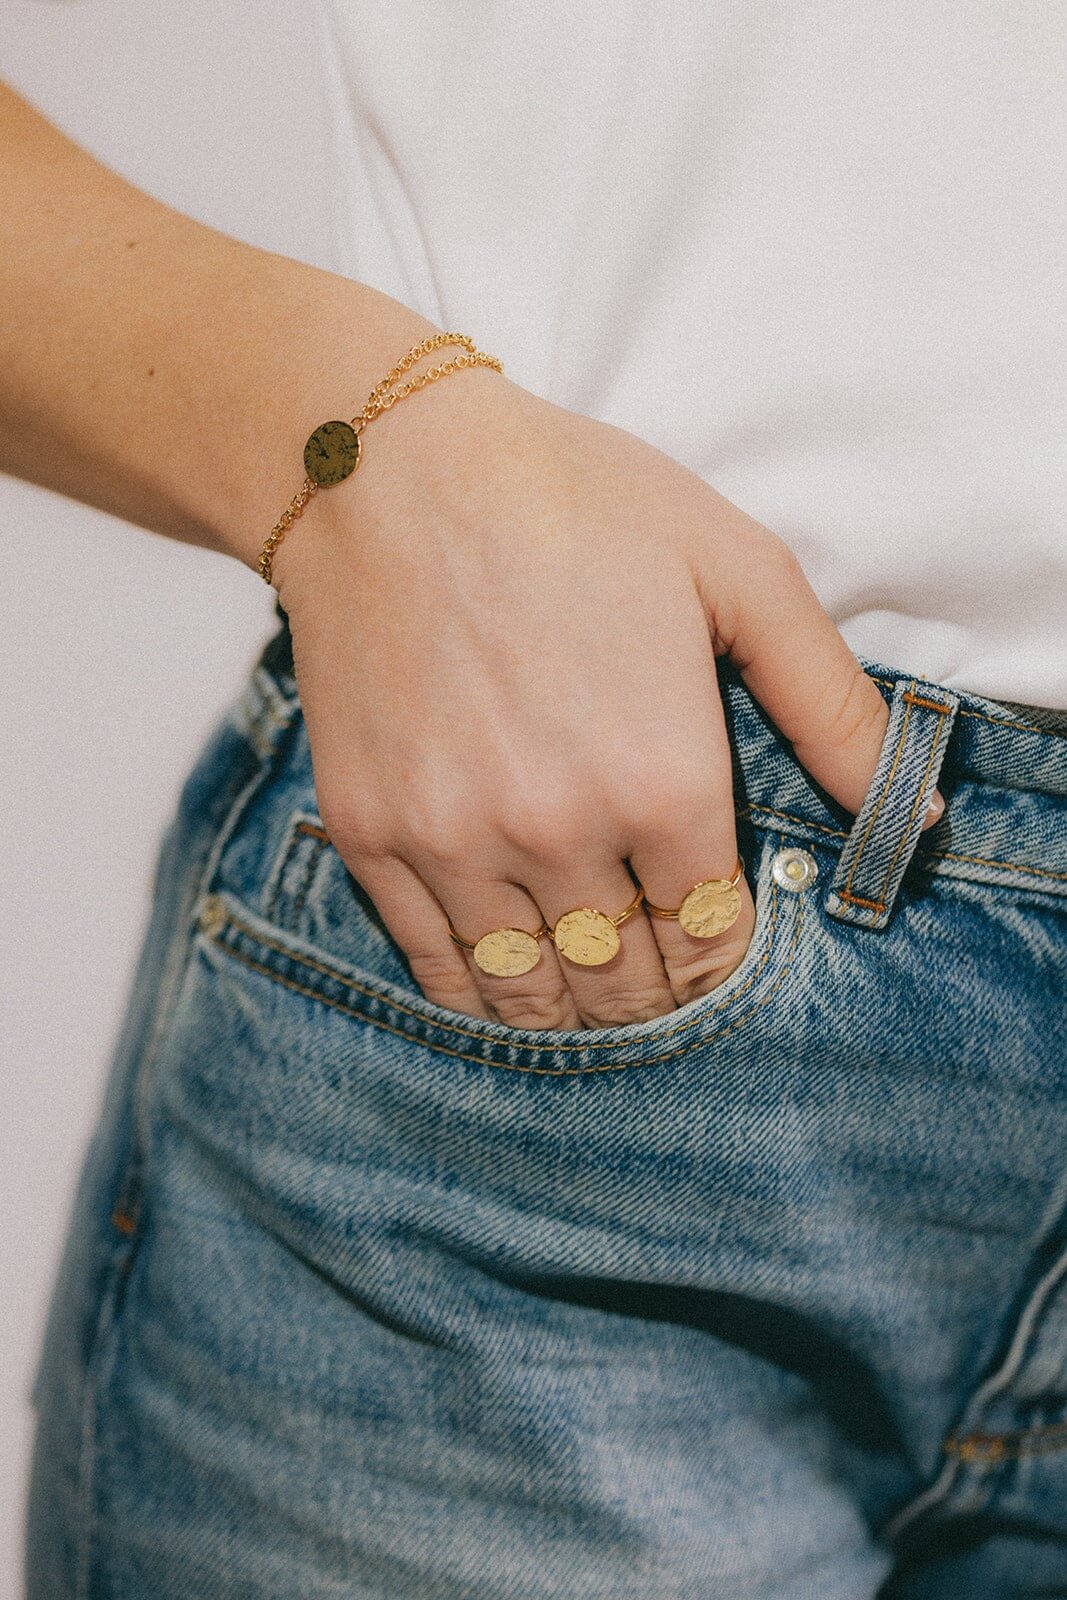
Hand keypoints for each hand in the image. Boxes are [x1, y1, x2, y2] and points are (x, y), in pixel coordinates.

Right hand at [275, 367, 933, 1029]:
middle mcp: (560, 832)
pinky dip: (478, 996)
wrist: (389, 470)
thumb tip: (907, 812)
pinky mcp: (373, 833)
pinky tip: (501, 990)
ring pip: (531, 990)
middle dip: (655, 998)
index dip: (724, 960)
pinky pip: (434, 962)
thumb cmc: (576, 504)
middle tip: (659, 987)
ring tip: (592, 1003)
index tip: (719, 951)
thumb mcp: (740, 571)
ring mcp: (454, 841)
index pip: (712, 937)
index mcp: (662, 782)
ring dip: (574, 1014)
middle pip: (625, 981)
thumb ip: (830, 703)